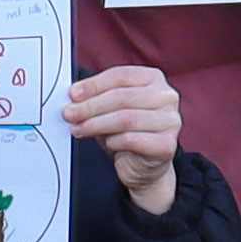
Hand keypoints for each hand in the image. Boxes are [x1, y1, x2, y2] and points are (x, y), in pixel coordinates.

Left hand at [61, 59, 189, 213]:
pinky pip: (133, 140)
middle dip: (91, 106)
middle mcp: (166, 96)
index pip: (121, 75)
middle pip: (122, 97)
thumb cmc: (126, 132)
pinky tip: (106, 143)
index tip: (72, 94)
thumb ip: (96, 98)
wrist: (143, 166)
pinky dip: (113, 141)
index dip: (94, 85)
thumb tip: (73, 97)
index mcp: (153, 79)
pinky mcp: (167, 144)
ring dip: (96, 124)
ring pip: (126, 118)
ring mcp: (170, 120)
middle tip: (69, 114)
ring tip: (78, 129)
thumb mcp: (110, 109)